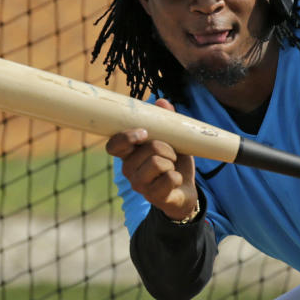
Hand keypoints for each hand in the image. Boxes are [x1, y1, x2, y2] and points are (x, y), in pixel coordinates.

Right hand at [104, 98, 198, 220]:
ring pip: (157, 162)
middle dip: (167, 148)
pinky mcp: (153, 197)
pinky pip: (169, 178)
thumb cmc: (174, 162)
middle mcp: (129, 170)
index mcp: (128, 154)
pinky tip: (175, 181)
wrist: (185, 189)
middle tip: (171, 155)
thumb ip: (165, 121)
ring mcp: (139, 185)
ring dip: (172, 162)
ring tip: (172, 168)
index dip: (126, 137)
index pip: (114, 145)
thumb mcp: (172, 139)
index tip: (143, 133)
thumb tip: (162, 101)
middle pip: (150, 147)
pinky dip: (178, 177)